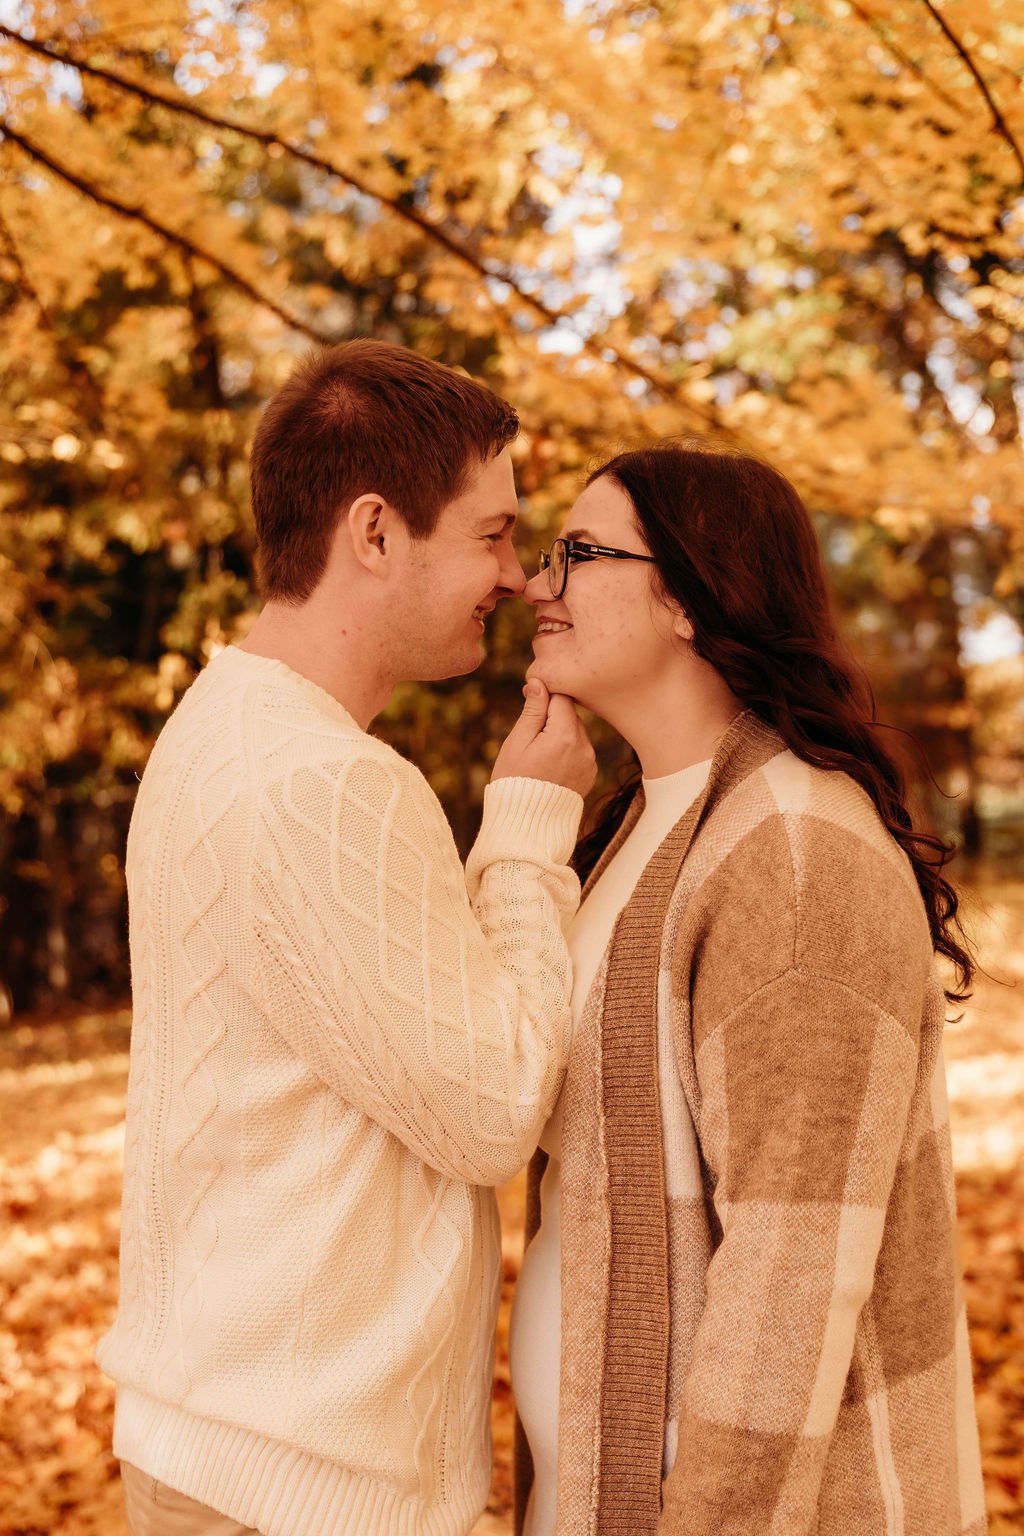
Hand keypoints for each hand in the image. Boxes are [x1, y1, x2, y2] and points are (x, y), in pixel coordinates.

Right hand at [491, 679, 596, 797]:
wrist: (528, 822)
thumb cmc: (515, 780)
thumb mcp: (518, 742)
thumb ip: (532, 710)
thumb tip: (540, 682)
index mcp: (565, 735)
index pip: (562, 697)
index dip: (544, 695)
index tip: (530, 702)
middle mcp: (585, 747)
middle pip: (570, 714)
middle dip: (552, 717)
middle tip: (531, 736)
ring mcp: (590, 762)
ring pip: (576, 732)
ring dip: (560, 734)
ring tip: (540, 755)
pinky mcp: (591, 773)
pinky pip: (581, 750)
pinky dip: (568, 751)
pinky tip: (551, 765)